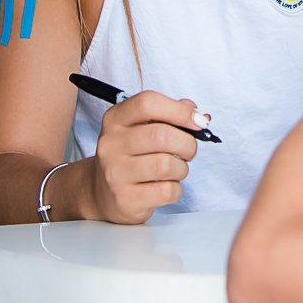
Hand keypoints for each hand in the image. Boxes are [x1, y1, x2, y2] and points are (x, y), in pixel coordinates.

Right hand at [90, 91, 203, 223]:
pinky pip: (166, 191)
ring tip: (175, 169)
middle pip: (161, 135)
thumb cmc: (131, 155)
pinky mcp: (125, 199)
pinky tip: (166, 185)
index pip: (147, 103)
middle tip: (188, 150)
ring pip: (166, 165)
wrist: (102, 192)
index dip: (179, 110)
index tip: (197, 121)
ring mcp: (115, 173)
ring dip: (181, 168)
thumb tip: (199, 116)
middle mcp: (111, 144)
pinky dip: (176, 189)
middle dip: (187, 144)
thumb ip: (170, 115)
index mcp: (115, 119)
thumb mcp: (142, 127)